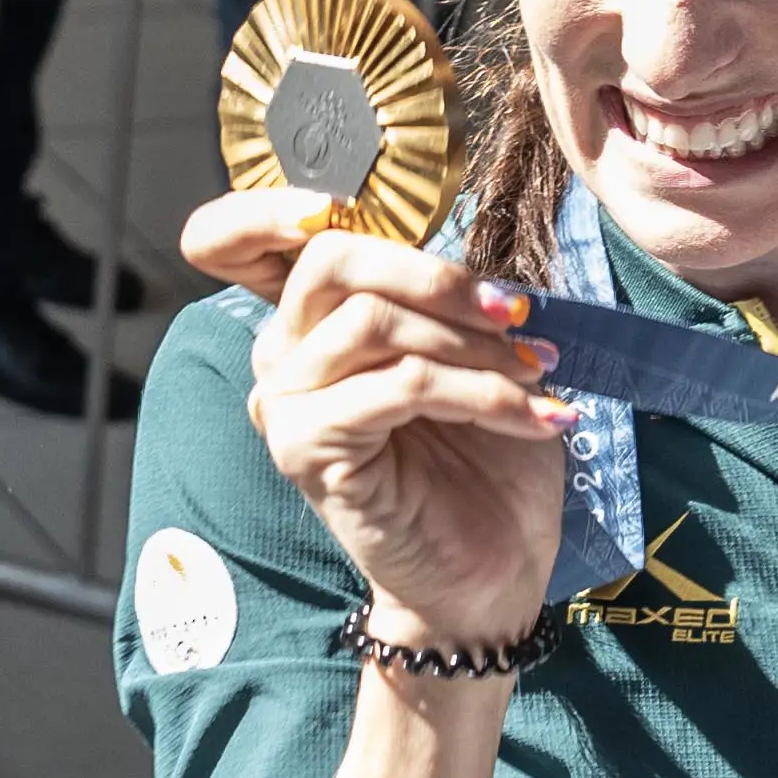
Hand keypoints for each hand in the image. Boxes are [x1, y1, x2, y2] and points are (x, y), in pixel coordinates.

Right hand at [176, 192, 571, 649]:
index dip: (274, 204)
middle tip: (513, 311)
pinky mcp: (310, 451)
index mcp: (312, 321)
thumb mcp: (477, 357)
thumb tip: (481, 248)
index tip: (350, 201)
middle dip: (435, 273)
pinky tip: (535, 416)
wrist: (489, 576)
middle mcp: (282, 355)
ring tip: (539, 372)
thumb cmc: (484, 465)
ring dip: (475, 343)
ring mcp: (288, 405)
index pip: (238, 239)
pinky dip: (482, 391)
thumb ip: (449, 297)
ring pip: (374, 321)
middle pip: (330, 258)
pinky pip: (400, 386)